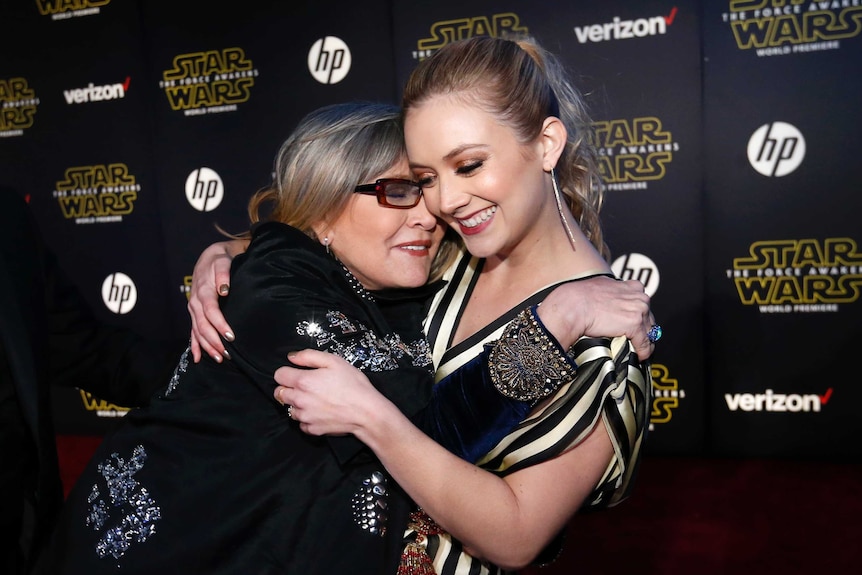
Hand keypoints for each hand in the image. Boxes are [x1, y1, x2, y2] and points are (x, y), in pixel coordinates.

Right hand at [187, 240, 245, 361]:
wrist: (210, 258)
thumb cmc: (219, 260)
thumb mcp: (222, 261)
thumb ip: (223, 274)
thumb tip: (224, 290)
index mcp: (203, 291)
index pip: (210, 311)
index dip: (219, 324)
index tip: (230, 336)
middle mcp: (195, 302)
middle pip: (202, 325)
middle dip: (214, 341)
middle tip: (226, 354)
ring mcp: (193, 309)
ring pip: (198, 331)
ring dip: (207, 346)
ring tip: (219, 359)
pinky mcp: (194, 313)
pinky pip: (192, 332)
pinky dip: (195, 345)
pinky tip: (198, 358)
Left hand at [273, 349, 380, 436]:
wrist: (366, 412)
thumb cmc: (354, 386)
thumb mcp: (334, 361)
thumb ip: (309, 356)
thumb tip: (292, 357)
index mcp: (303, 381)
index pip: (278, 375)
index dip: (287, 372)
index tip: (296, 373)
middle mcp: (300, 400)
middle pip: (279, 393)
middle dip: (288, 388)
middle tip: (306, 386)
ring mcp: (305, 416)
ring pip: (289, 409)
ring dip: (297, 404)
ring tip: (315, 399)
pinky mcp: (312, 429)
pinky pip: (301, 423)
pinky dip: (307, 418)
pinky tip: (320, 411)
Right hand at [537, 276, 655, 361]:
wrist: (574, 305)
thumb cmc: (580, 296)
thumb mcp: (601, 288)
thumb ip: (612, 294)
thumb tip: (609, 303)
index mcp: (632, 286)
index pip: (643, 304)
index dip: (639, 316)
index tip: (635, 324)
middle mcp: (639, 296)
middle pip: (649, 318)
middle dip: (643, 330)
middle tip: (636, 340)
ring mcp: (639, 310)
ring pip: (650, 331)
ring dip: (644, 342)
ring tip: (638, 351)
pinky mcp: (635, 325)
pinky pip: (644, 343)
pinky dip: (643, 352)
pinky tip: (639, 356)